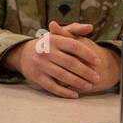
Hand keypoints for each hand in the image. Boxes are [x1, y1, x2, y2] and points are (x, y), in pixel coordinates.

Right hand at [3, 20, 119, 97]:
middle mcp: (45, 51)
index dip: (88, 54)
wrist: (24, 53)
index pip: (74, 46)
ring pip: (62, 76)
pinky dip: (64, 92)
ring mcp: (39, 64)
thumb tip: (90, 27)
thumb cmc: (48, 44)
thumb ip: (75, 30)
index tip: (98, 62)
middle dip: (86, 71)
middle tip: (96, 77)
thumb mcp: (59, 35)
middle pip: (70, 63)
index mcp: (53, 39)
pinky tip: (75, 95)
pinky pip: (52, 86)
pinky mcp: (36, 76)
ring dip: (78, 82)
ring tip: (89, 86)